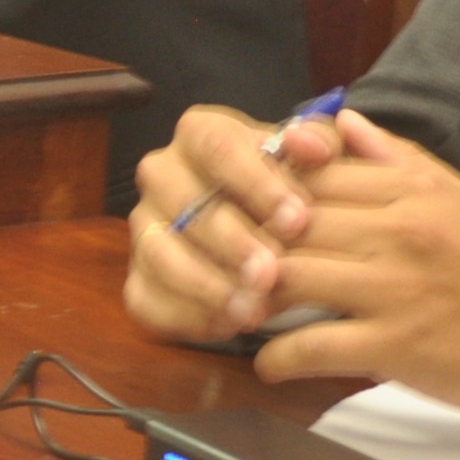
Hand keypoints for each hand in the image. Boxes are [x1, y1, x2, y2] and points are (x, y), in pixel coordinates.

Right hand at [124, 104, 325, 342]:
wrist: (268, 237)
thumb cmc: (288, 192)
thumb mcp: (312, 162)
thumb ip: (320, 144)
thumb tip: (308, 146)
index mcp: (199, 133)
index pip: (216, 146)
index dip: (256, 183)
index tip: (297, 219)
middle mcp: (162, 174)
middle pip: (183, 202)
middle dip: (230, 240)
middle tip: (271, 272)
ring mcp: (145, 227)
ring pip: (159, 253)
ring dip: (205, 284)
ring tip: (251, 309)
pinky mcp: (139, 277)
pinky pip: (145, 299)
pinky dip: (185, 316)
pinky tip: (227, 326)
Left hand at [253, 111, 459, 419]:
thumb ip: (398, 158)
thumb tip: (343, 120)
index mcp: (412, 192)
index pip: (315, 175)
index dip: (268, 191)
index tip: (244, 211)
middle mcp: (397, 232)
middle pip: (292, 222)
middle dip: (248, 241)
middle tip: (223, 262)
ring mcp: (394, 289)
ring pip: (291, 276)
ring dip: (251, 296)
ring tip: (236, 310)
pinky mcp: (397, 345)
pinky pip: (315, 345)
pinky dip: (279, 358)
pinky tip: (268, 363)